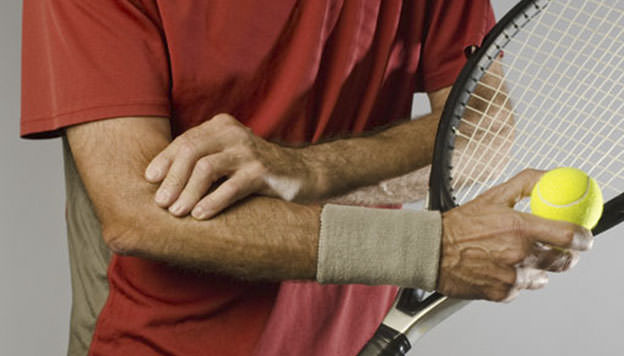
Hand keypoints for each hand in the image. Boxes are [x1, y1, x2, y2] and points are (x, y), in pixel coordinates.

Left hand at [145, 114, 317, 218]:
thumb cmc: (257, 170)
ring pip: (206, 168)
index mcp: (221, 127)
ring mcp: (249, 151)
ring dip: (187, 192)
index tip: (149, 181)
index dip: (164, 161)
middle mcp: (233, 134)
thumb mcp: (228, 158)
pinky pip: (231, 186)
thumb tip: (162, 182)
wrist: (303, 174)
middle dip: (172, 179)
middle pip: (191, 152)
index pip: (184, 141)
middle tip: (161, 203)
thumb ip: (202, 160)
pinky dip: (213, 201)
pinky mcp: (263, 171)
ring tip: (177, 212)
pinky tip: (201, 216)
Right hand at [437, 169, 593, 301]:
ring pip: (542, 277)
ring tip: (512, 256)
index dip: (583, 238)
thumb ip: (525, 184)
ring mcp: (511, 276)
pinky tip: (497, 267)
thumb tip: (548, 176)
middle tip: (555, 248)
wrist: (431, 251)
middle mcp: (519, 253)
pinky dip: (514, 280)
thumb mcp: (492, 196)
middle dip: (563, 255)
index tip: (582, 237)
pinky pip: (520, 288)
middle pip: (563, 262)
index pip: (570, 236)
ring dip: (535, 268)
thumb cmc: (458, 225)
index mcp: (520, 227)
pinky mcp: (502, 293)